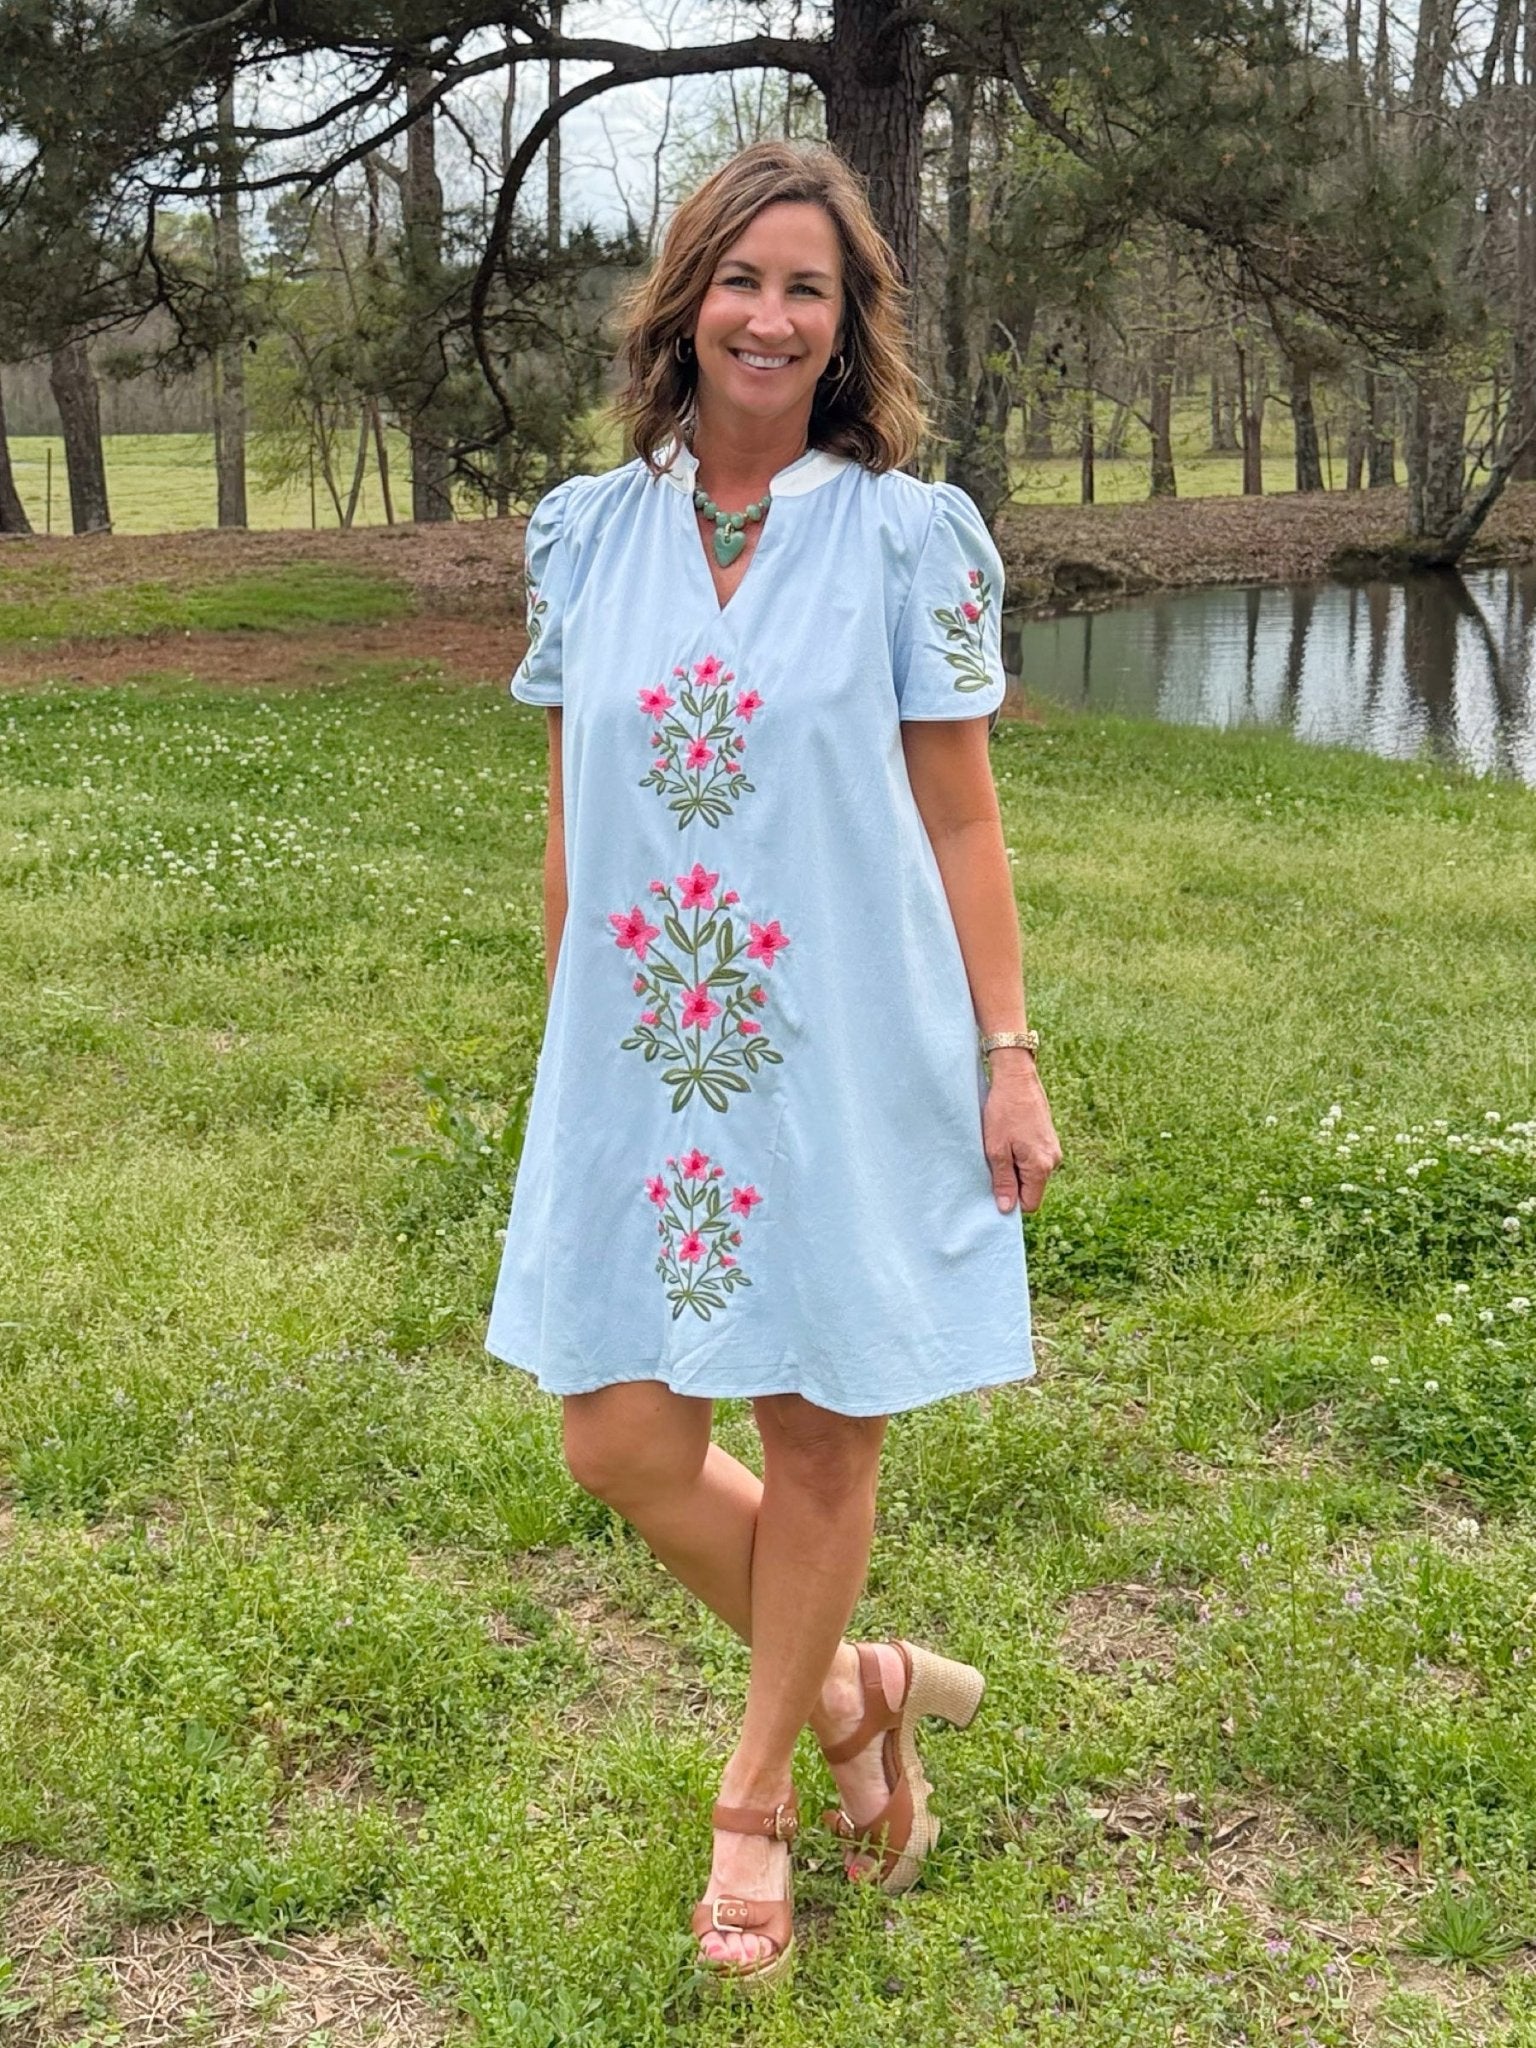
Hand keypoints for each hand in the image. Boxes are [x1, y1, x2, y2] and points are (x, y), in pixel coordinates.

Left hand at [982, 1057, 1062, 1214]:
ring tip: (1000, 1146)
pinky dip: (1020, 1154)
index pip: (1030, 1204)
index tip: (995, 1186)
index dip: (1012, 1200)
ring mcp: (1053, 1148)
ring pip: (1032, 1172)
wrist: (1016, 1077)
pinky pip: (1034, 1158)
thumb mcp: (996, 1149)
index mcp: (1041, 1166)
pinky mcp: (1048, 1138)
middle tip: (993, 1163)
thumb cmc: (1003, 1111)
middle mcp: (1053, 1160)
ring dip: (1015, 1167)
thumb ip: (1002, 1180)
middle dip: (1012, 1182)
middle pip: (1032, 1188)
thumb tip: (1006, 1209)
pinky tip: (1008, 1138)